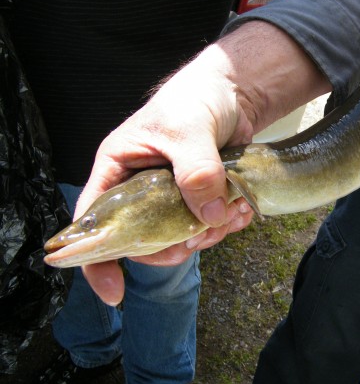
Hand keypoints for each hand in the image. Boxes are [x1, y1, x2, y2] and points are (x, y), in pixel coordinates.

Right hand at [77, 45, 255, 305]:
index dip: (96, 260)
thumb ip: (195, 171)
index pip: (93, 222)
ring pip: (179, 237)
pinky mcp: (200, 198)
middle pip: (142, 241)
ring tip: (232, 212)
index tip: (114, 291)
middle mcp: (139, 189)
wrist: (231, 92)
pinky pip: (208, 226)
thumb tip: (206, 218)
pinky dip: (227, 225)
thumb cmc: (193, 100)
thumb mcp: (189, 130)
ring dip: (208, 235)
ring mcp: (170, 197)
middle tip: (202, 235)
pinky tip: (242, 208)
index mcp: (117, 170)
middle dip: (174, 246)